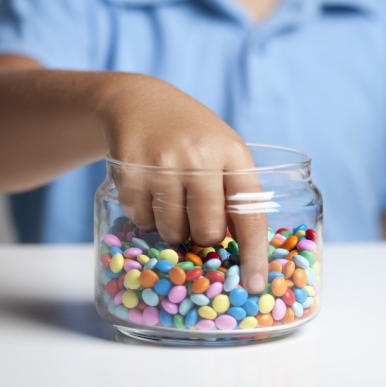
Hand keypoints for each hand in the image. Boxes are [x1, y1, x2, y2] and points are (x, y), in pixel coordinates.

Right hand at [99, 75, 267, 292]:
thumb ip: (233, 188)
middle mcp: (199, 158)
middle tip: (197, 217)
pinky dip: (146, 215)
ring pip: (172, 231)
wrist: (139, 101)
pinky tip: (148, 187)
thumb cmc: (190, 132)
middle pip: (208, 231)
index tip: (255, 285)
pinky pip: (142, 221)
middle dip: (204, 235)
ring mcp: (162, 165)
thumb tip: (241, 247)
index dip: (254, 253)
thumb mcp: (221, 148)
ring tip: (170, 195)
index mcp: (231, 153)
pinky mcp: (130, 173)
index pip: (249, 213)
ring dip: (173, 226)